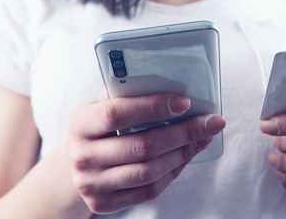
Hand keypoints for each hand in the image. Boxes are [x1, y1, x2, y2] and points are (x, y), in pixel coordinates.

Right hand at [66, 92, 225, 213]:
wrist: (74, 168)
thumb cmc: (98, 128)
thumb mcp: (101, 106)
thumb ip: (127, 92)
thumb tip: (172, 81)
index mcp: (80, 125)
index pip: (117, 114)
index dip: (152, 107)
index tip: (185, 102)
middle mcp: (82, 157)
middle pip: (142, 147)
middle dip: (183, 133)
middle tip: (212, 122)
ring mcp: (92, 184)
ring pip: (149, 172)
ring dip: (183, 153)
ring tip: (203, 138)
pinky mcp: (104, 204)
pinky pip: (149, 190)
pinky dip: (174, 172)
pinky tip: (186, 156)